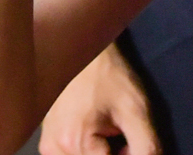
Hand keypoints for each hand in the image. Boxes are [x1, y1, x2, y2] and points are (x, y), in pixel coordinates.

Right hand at [40, 42, 159, 154]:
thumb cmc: (108, 75)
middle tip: (120, 133)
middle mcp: (54, 149)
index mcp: (76, 143)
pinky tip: (94, 131)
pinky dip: (87, 152)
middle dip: (113, 154)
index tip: (128, 137)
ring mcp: (47, 146)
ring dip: (99, 154)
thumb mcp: (136, 110)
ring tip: (107, 129)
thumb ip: (146, 148)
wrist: (81, 48)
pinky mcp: (46, 142)